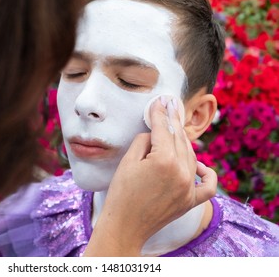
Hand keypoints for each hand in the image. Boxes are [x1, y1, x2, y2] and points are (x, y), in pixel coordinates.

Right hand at [84, 97, 216, 255]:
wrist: (124, 226)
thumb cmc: (121, 194)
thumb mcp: (127, 162)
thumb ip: (144, 141)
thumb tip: (154, 134)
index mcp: (164, 160)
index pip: (163, 129)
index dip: (160, 113)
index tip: (159, 101)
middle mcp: (182, 172)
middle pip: (179, 139)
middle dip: (173, 121)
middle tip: (169, 106)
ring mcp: (189, 188)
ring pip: (191, 155)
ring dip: (183, 141)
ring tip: (176, 129)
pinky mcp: (190, 201)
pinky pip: (207, 184)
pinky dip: (206, 172)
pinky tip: (198, 165)